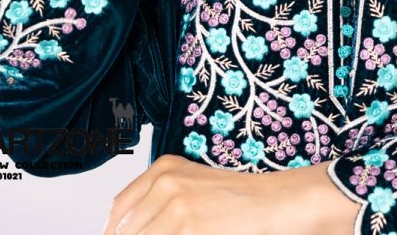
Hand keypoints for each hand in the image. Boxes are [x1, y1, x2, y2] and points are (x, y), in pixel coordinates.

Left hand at [100, 154, 358, 234]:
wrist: (280, 203)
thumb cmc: (242, 200)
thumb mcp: (193, 192)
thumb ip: (160, 208)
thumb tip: (125, 226)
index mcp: (163, 168)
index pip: (119, 212)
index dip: (116, 231)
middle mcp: (164, 181)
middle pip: (126, 229)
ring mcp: (174, 205)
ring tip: (185, 234)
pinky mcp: (187, 226)